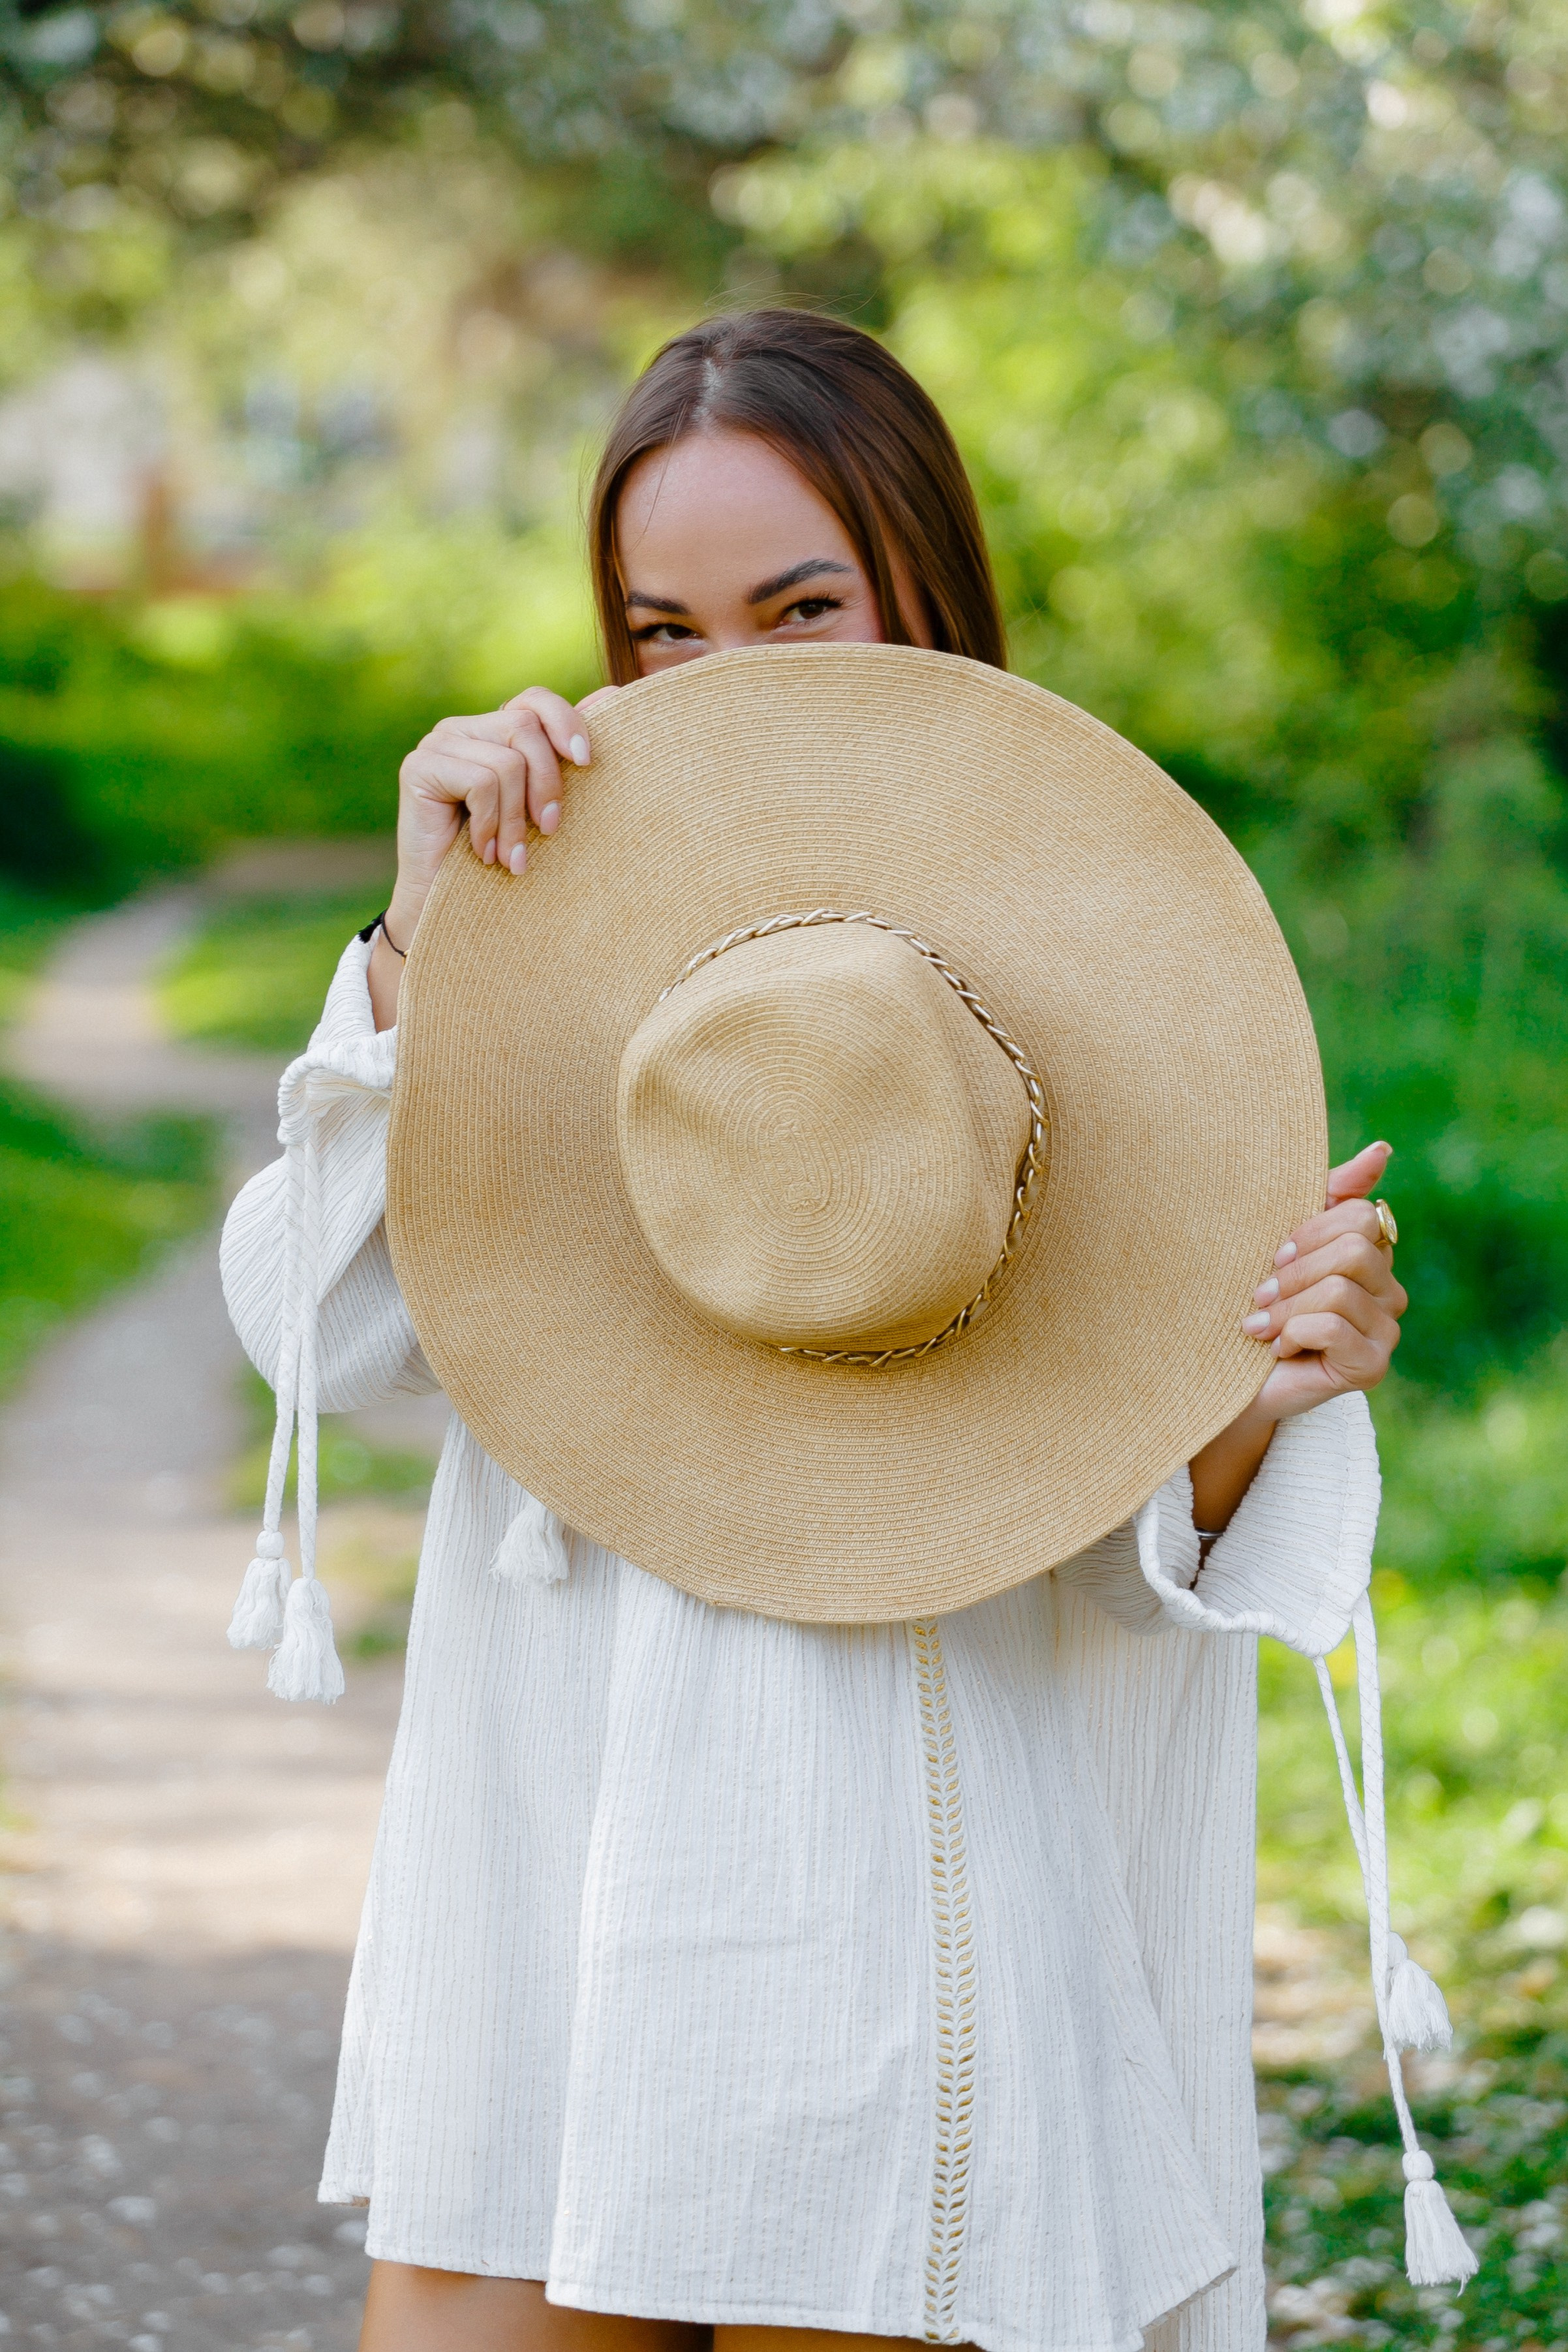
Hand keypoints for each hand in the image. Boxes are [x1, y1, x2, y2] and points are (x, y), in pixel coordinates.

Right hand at [368, 684, 617, 1029]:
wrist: (444, 909)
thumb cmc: (501, 859)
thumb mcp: (541, 805)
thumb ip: (565, 754)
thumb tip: (611, 694)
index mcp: (490, 730)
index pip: (533, 700)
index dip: (566, 722)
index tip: (588, 763)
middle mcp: (460, 729)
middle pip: (524, 727)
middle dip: (547, 784)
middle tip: (550, 830)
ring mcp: (435, 745)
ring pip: (506, 761)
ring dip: (517, 820)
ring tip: (513, 856)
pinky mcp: (418, 767)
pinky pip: (481, 781)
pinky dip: (491, 824)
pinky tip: (484, 853)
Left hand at [1245, 1139, 1405, 1421]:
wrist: (1228, 1374)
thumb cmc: (1255, 1300)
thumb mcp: (1284, 1236)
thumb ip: (1333, 1191)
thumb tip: (1382, 1150)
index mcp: (1372, 1253)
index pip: (1360, 1215)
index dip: (1308, 1231)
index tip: (1274, 1256)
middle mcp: (1389, 1290)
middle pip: (1355, 1250)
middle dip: (1294, 1272)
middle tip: (1261, 1295)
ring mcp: (1386, 1330)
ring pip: (1340, 1290)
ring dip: (1286, 1307)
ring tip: (1261, 1326)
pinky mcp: (1372, 1367)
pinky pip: (1333, 1327)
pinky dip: (1293, 1333)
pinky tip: (1279, 1349)